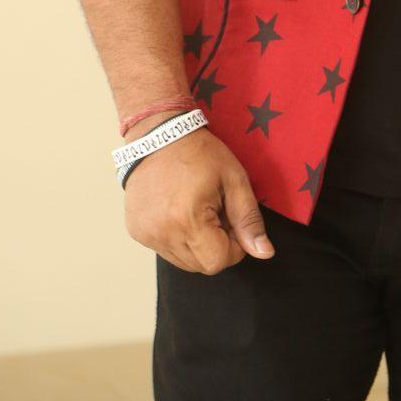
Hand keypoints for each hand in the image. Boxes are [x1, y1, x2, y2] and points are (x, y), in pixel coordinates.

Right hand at [123, 117, 274, 274]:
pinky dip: (178, 238)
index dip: (234, 246)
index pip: (219, 261)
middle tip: (215, 212)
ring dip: (197, 244)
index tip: (232, 221)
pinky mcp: (136, 232)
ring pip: (183, 262)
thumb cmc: (201, 153)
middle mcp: (162, 233)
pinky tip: (179, 211)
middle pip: (201, 266)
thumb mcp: (234, 179)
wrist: (158, 134)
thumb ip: (249, 220)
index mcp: (188, 220)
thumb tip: (265, 253)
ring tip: (197, 210)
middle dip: (216, 246)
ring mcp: (146, 235)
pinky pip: (165, 250)